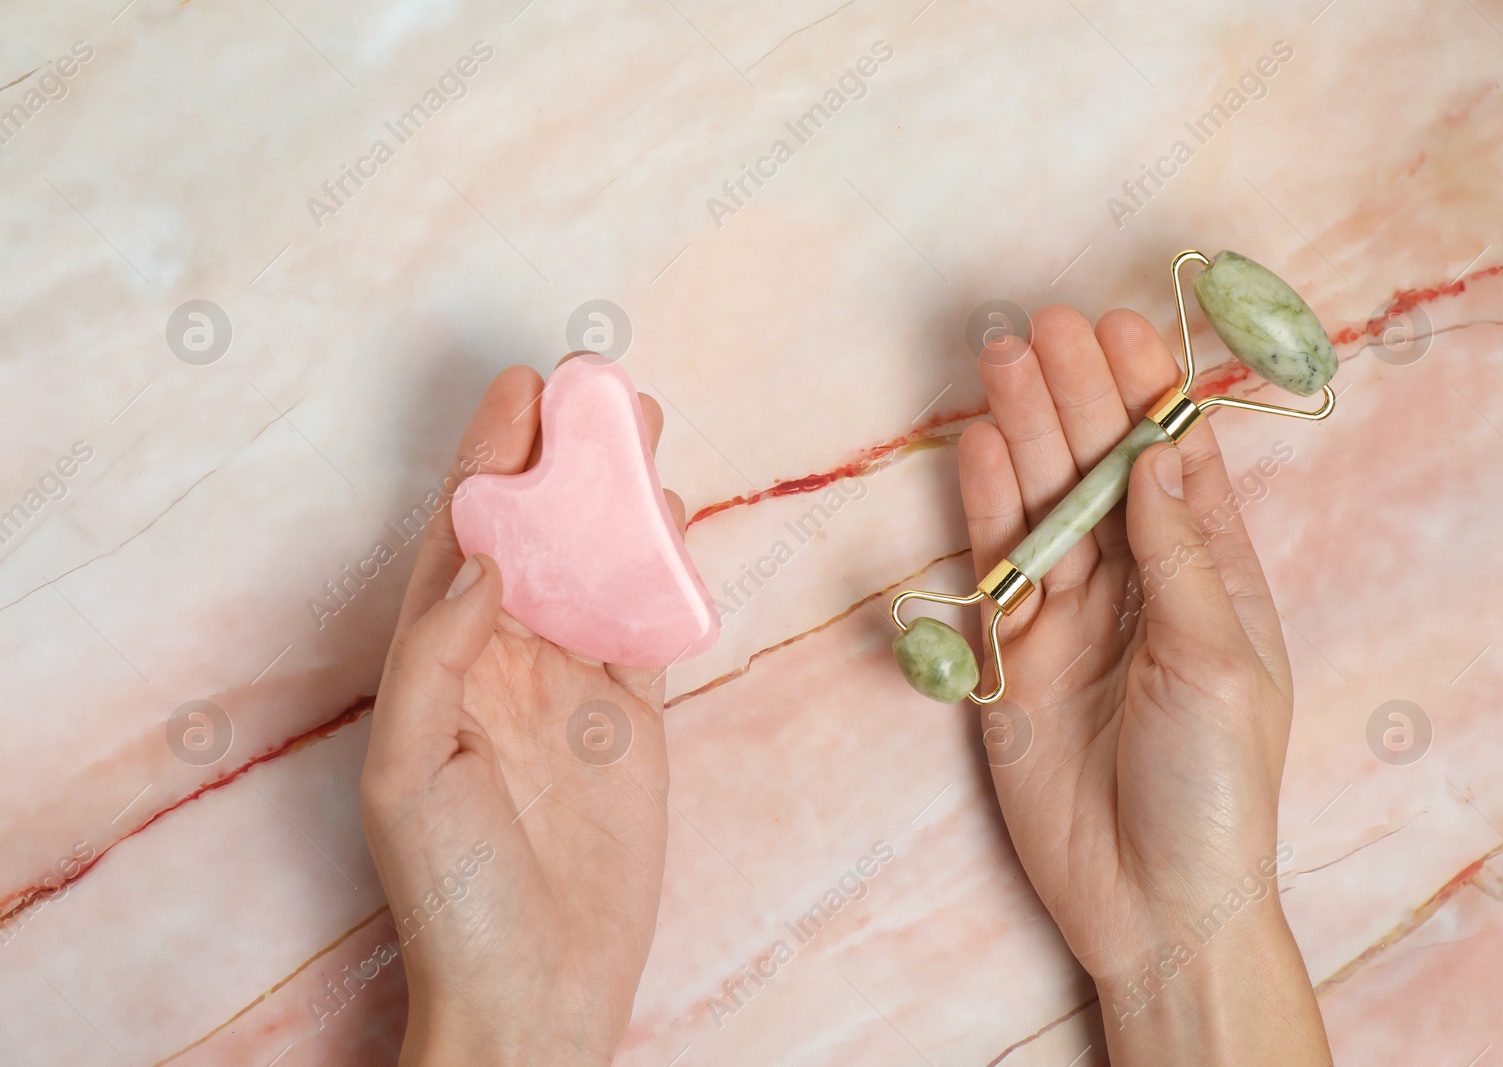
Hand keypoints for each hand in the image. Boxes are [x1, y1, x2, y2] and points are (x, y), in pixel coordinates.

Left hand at [360, 364, 684, 1066]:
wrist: (537, 988)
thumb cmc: (452, 893)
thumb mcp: (411, 771)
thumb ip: (438, 656)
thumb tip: (483, 558)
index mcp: (438, 662)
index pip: (465, 538)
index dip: (489, 458)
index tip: (523, 389)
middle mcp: (504, 660)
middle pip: (538, 535)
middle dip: (564, 460)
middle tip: (599, 389)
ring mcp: (572, 686)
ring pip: (598, 567)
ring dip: (619, 501)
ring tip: (645, 431)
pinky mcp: (632, 718)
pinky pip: (647, 625)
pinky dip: (661, 572)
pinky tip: (673, 522)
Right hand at [960, 308, 1329, 1061]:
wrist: (1150, 900)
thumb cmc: (1215, 785)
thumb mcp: (1218, 661)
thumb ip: (1179, 555)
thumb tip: (1163, 453)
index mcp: (1210, 577)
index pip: (1175, 465)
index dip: (1148, 396)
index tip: (1120, 330)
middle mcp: (1138, 582)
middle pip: (1100, 469)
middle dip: (1077, 395)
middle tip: (1044, 324)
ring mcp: (1070, 615)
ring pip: (1042, 503)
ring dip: (1024, 431)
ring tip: (1002, 359)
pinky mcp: (1011, 653)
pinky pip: (996, 565)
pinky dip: (986, 506)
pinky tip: (977, 445)